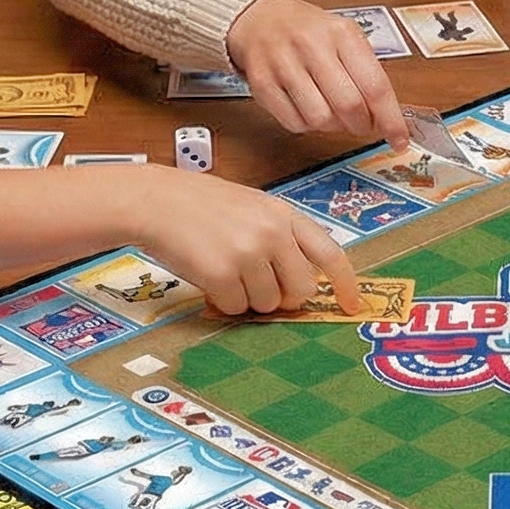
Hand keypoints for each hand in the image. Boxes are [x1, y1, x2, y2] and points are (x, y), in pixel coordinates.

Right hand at [149, 174, 361, 316]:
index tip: (353, 305)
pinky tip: (209, 277)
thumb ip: (281, 238)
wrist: (156, 200)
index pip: (330, 253)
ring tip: (226, 270)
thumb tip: (302, 284)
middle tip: (259, 286)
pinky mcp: (222, 273)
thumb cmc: (202, 206)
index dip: (346, 284)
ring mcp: (248, 253)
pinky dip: (223, 301)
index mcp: (284, 215)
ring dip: (248, 298)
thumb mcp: (253, 208)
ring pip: (268, 304)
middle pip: (302, 290)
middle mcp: (273, 233)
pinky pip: (237, 307)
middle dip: (284, 297)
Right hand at [225, 0, 408, 150]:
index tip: (399, 138)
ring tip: (331, 112)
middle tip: (361, 124)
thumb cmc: (310, 32)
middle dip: (360, 125)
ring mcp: (284, 64)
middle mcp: (312, 46)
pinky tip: (307, 108)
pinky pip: (294, 123)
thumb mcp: (345, 38)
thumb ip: (366, 74)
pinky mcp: (262, 83)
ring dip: (332, 127)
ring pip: (320, 119)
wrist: (262, 17)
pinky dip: (307, 126)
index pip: (375, 85)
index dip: (390, 119)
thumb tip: (385, 119)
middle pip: (349, 106)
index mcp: (342, 34)